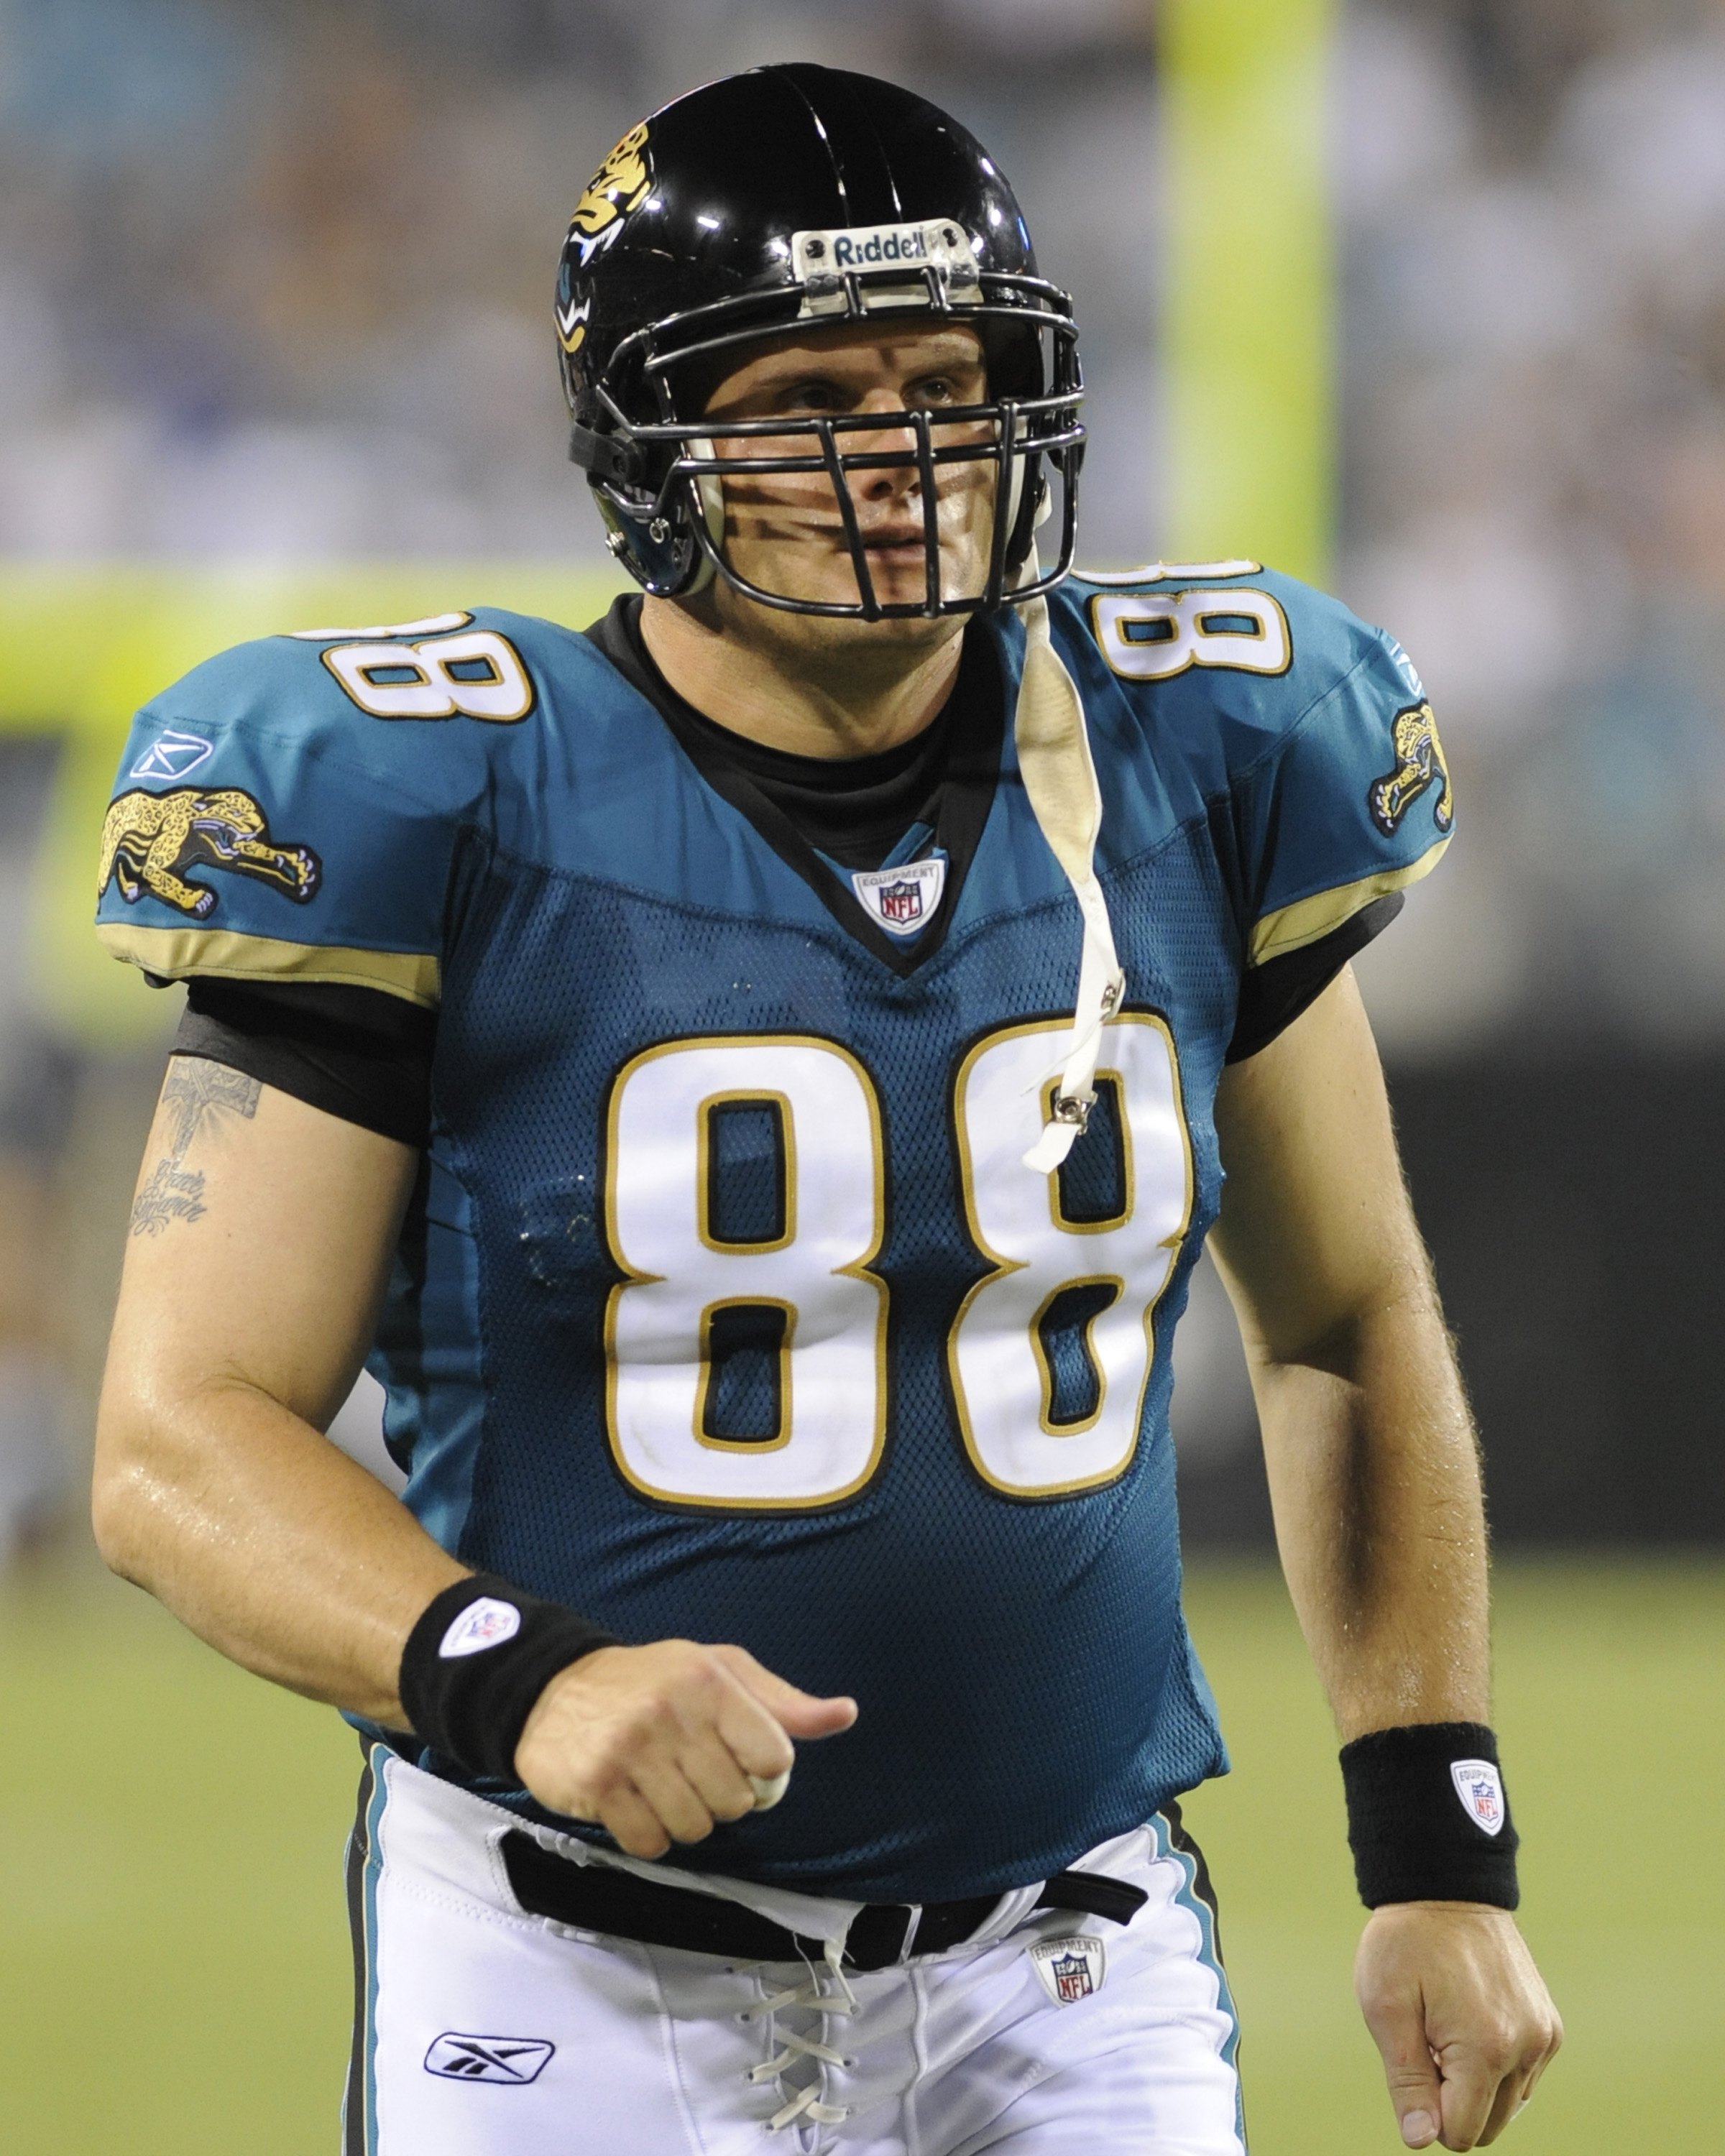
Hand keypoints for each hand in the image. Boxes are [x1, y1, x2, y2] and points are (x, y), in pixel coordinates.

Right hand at [514, 1639, 856, 1857]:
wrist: (554, 1689)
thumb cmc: (652, 1681)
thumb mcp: (721, 1671)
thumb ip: (783, 1702)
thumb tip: (846, 1714)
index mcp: (711, 1680)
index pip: (774, 1757)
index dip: (764, 1771)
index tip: (740, 1759)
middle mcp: (672, 1713)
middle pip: (736, 1802)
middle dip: (721, 1796)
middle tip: (691, 1770)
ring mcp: (631, 1751)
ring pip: (695, 1829)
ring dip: (684, 1818)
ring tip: (662, 1784)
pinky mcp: (598, 1786)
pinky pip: (650, 1843)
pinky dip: (648, 1834)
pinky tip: (635, 1801)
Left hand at [1355, 1903, 1561, 2148]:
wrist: (1445, 1886)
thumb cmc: (1406, 1944)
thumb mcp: (1386, 2009)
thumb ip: (1406, 2082)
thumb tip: (1421, 2140)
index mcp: (1486, 2049)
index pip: (1460, 2133)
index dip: (1427, 2110)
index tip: (1414, 2059)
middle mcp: (1527, 2047)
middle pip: (1488, 2126)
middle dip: (1453, 2099)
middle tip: (1428, 2040)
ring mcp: (1544, 2036)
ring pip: (1509, 2105)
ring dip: (1475, 2083)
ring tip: (1447, 2027)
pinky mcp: (1550, 2026)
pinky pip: (1524, 2076)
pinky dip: (1497, 2065)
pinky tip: (1471, 2021)